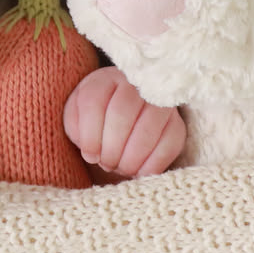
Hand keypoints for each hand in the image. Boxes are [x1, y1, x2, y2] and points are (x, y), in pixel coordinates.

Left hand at [63, 66, 187, 178]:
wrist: (122, 124)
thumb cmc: (96, 122)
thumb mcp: (77, 120)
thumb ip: (76, 128)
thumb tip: (91, 152)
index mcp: (104, 80)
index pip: (94, 101)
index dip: (90, 135)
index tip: (90, 156)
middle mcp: (134, 84)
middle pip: (122, 113)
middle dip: (111, 148)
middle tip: (106, 164)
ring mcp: (159, 103)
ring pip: (147, 128)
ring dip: (130, 158)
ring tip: (121, 168)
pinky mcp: (177, 124)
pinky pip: (169, 144)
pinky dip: (151, 165)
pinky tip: (138, 172)